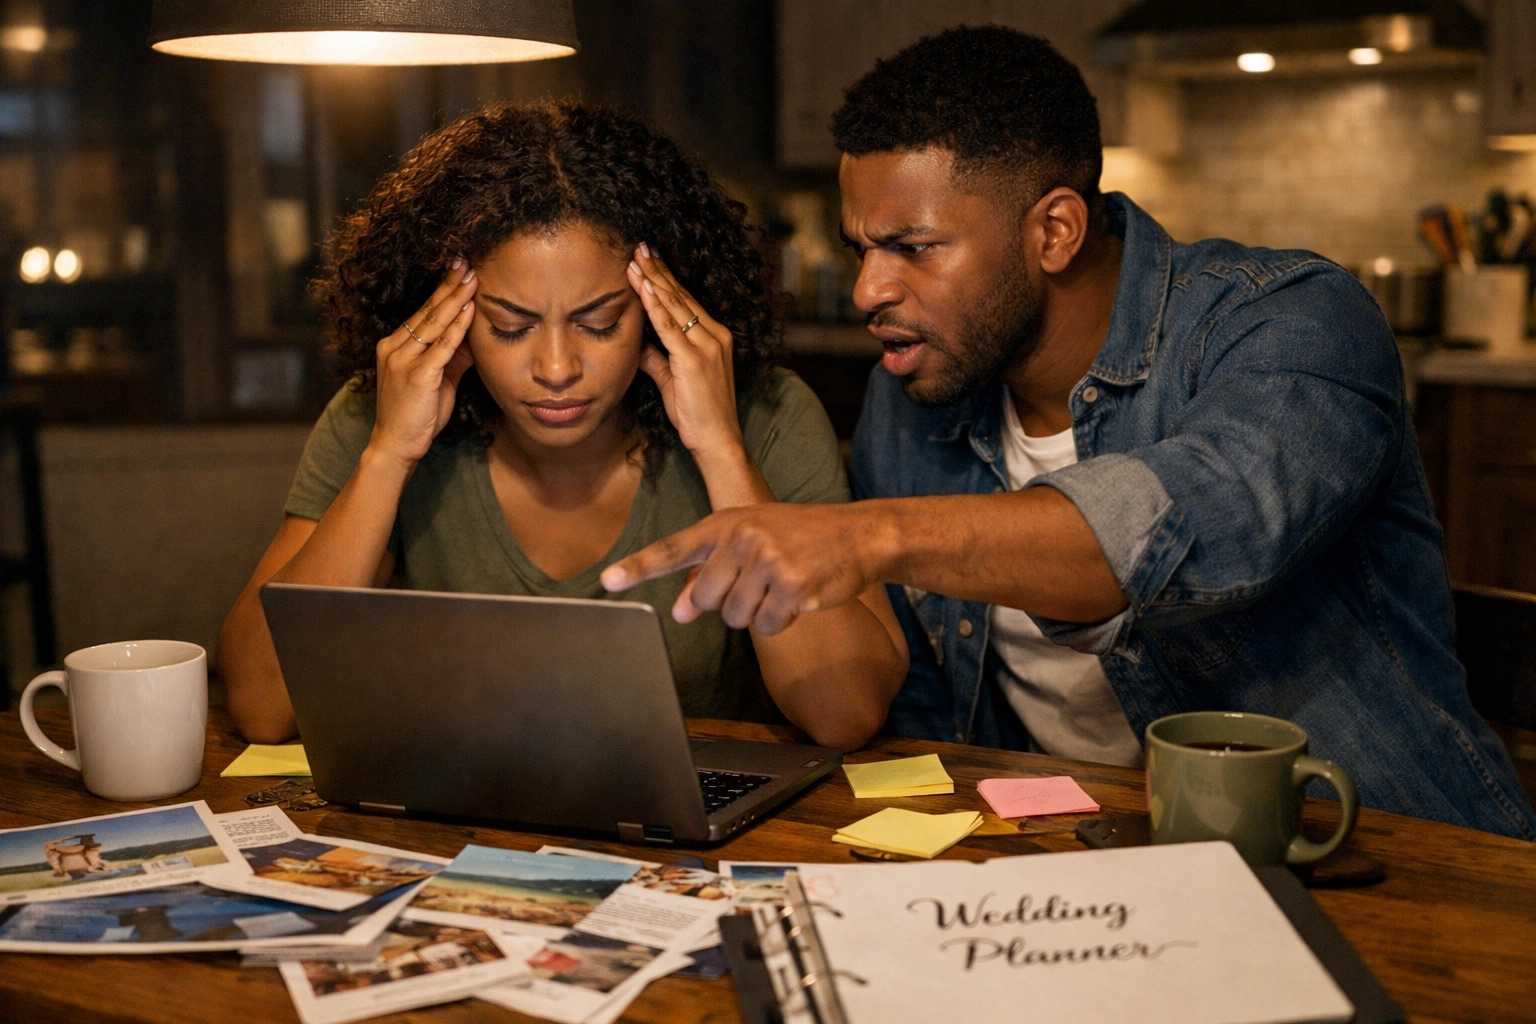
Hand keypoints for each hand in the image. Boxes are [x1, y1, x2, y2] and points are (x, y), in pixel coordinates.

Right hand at [368, 261, 476, 465]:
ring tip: (472, 278)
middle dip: (450, 286)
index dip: (442, 291)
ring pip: (434, 323)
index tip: (459, 270)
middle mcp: (395, 347)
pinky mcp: (416, 375)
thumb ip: (453, 356)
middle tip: (467, 262)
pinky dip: (457, 327)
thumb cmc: (416, 414)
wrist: (395, 444)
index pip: (423, 312)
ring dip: (455, 299)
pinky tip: (468, 311)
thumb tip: (473, 335)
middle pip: (428, 311)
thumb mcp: (438, 379)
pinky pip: (441, 346)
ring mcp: (403, 360)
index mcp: (396, 345)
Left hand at [600, 503, 876, 633]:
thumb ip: (708, 573)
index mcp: (725, 524)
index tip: (608, 582)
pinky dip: (780, 621)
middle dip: (728, 602)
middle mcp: (742, 538)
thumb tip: (678, 610)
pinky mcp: (791, 585)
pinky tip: (798, 597)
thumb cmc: (798, 538)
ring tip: (781, 586)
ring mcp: (767, 561)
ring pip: (735, 618)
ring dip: (757, 614)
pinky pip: (766, 626)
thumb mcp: (749, 542)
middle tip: (757, 582)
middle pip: (706, 600)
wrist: (856, 535)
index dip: (639, 567)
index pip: (674, 549)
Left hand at [626, 243, 743, 460]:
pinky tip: (644, 288)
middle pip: (681, 296)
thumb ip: (657, 359)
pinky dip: (656, 305)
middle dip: (658, 270)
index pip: (686, 301)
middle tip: (640, 247)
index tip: (648, 261)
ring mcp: (707, 346)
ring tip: (635, 260)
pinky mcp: (694, 359)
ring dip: (653, 280)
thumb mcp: (673, 381)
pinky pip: (670, 327)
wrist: (717, 440)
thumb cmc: (698, 415)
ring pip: (675, 305)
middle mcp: (715, 336)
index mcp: (714, 338)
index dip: (666, 280)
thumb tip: (638, 344)